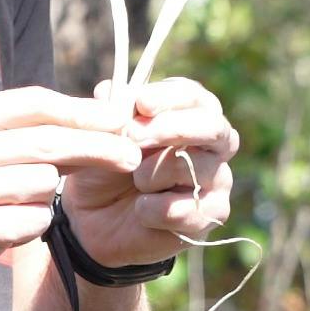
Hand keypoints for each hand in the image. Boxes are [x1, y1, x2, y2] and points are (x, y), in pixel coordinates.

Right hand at [0, 87, 140, 307]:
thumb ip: (23, 134)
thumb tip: (98, 117)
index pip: (33, 104)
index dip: (81, 110)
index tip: (118, 117)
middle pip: (49, 141)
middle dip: (98, 147)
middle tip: (132, 156)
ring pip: (46, 182)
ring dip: (45, 197)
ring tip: (14, 206)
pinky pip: (36, 220)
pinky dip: (34, 225)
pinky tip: (9, 229)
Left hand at [58, 77, 240, 266]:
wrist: (93, 220)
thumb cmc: (105, 168)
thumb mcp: (102, 136)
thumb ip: (111, 111)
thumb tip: (109, 90)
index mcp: (190, 116)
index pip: (195, 97)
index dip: (170, 97)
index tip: (141, 102)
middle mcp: (212, 146)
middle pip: (213, 127)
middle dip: (173, 128)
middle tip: (134, 136)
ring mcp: (216, 181)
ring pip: (197, 168)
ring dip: (154, 173)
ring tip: (135, 181)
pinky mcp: (210, 216)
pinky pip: (189, 209)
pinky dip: (155, 209)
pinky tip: (140, 210)